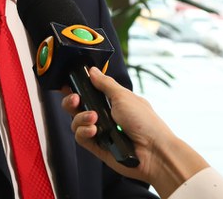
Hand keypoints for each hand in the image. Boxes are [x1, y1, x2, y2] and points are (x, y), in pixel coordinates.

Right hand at [61, 67, 208, 198]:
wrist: (153, 151)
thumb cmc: (145, 122)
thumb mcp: (123, 96)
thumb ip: (105, 84)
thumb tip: (93, 71)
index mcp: (112, 101)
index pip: (88, 92)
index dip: (76, 88)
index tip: (68, 85)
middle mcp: (104, 115)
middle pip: (77, 107)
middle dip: (71, 101)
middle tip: (75, 99)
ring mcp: (100, 131)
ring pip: (76, 122)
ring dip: (81, 118)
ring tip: (94, 119)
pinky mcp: (98, 146)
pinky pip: (81, 137)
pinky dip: (83, 132)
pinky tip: (93, 130)